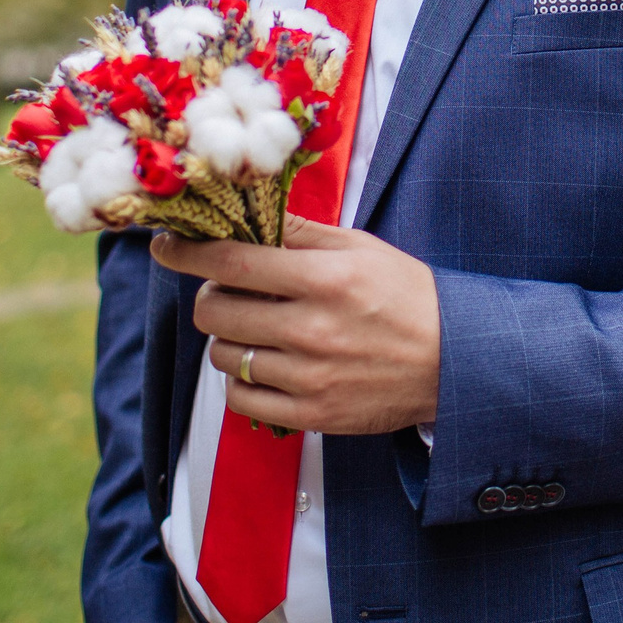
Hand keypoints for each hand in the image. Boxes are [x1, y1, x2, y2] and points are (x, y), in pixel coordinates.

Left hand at [153, 216, 442, 433]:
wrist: (456, 362)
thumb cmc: (407, 296)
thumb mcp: (360, 248)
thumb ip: (299, 232)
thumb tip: (247, 207)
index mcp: (326, 279)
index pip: (232, 262)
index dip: (187, 253)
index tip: (166, 245)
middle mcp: (313, 330)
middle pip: (215, 312)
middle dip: (210, 296)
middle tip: (230, 290)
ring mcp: (310, 378)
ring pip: (223, 356)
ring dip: (228, 338)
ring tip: (257, 329)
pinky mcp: (313, 415)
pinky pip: (241, 399)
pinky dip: (241, 380)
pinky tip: (265, 364)